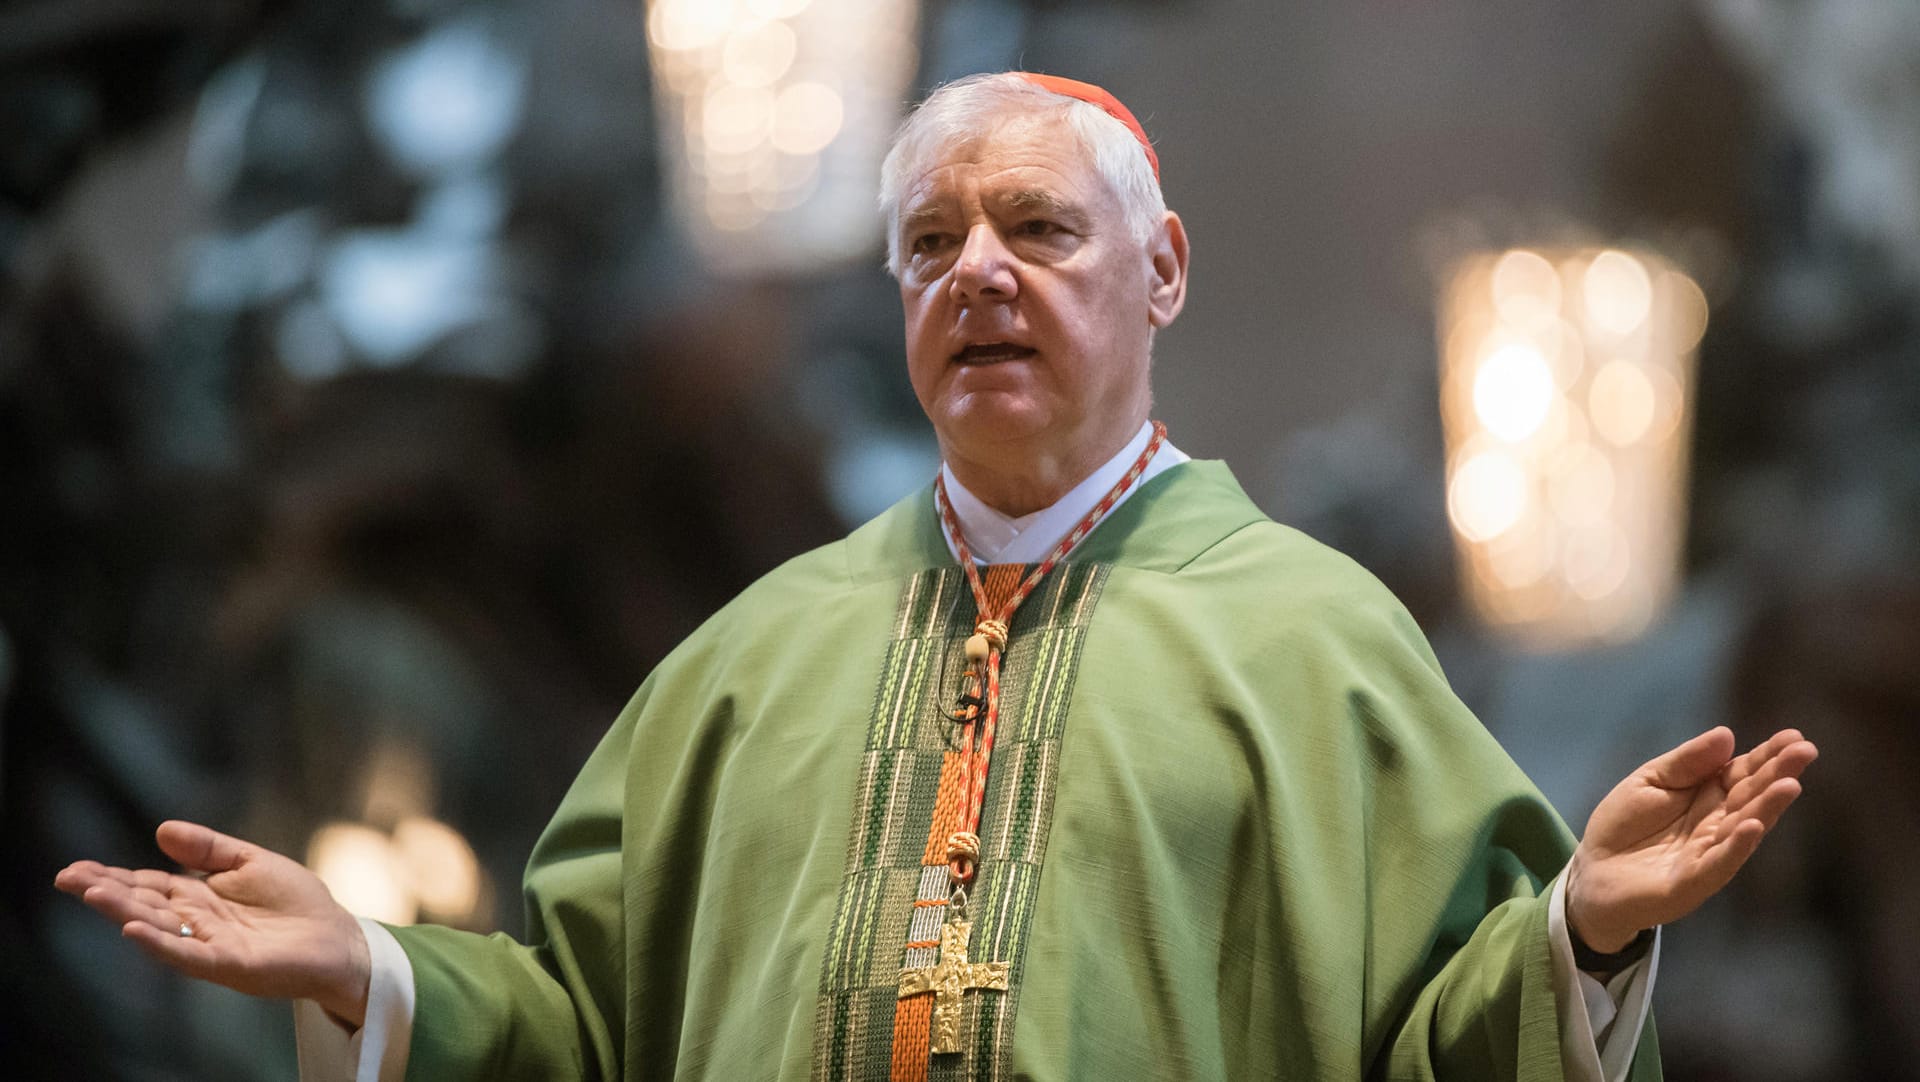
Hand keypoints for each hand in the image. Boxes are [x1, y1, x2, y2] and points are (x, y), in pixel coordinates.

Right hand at [54, 820, 370, 1026]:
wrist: (336, 938)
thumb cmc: (296, 902)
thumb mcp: (250, 861)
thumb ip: (208, 848)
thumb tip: (162, 829)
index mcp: (198, 896)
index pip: (147, 885)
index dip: (113, 877)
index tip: (77, 868)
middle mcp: (196, 922)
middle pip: (144, 904)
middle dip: (106, 892)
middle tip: (68, 877)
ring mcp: (209, 944)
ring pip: (158, 928)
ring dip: (124, 912)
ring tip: (93, 894)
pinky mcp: (228, 964)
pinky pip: (187, 954)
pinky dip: (161, 943)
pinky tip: (135, 930)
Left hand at [1568, 726, 1816, 952]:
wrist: (1591, 873)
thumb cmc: (1623, 825)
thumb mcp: (1649, 781)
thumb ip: (1686, 762)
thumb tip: (1727, 734)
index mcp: (1707, 797)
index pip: (1742, 773)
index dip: (1767, 756)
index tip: (1794, 737)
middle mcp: (1716, 825)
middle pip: (1750, 797)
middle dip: (1777, 775)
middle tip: (1806, 751)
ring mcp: (1708, 854)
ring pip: (1742, 828)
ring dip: (1767, 808)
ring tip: (1789, 786)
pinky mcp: (1691, 882)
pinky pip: (1718, 863)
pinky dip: (1736, 847)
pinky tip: (1753, 827)